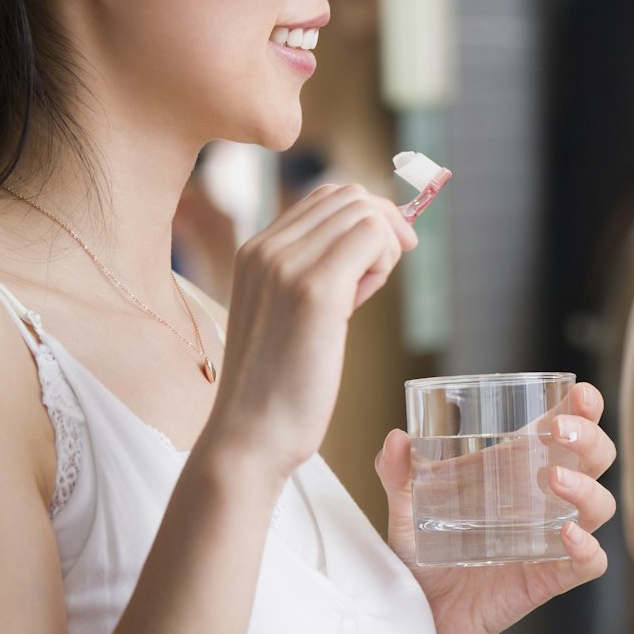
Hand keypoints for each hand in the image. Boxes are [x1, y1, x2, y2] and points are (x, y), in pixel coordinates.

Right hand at [198, 184, 416, 484]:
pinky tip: (363, 302)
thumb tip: (369, 242)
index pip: (325, 197)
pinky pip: (372, 237)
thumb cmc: (277, 386)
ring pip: (364, 211)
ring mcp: (287, 264)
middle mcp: (265, 248)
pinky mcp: (315, 289)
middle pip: (349, 196)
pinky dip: (384, 261)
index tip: (380, 257)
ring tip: (363, 295)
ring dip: (383, 248)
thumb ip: (313, 273)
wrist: (249, 437)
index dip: (365, 218)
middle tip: (378, 278)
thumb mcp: (286, 313)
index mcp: (253, 251)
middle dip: (381, 229)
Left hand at [375, 382, 617, 633]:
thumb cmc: (422, 554)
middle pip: (596, 458)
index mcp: (518, 468)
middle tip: (561, 430)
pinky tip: (567, 535)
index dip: (584, 407)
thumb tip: (396, 439)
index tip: (581, 393)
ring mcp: (552, 539)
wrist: (418, 615)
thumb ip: (397, 474)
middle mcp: (545, 499)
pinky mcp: (549, 577)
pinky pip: (589, 562)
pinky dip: (586, 547)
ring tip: (556, 478)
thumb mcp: (406, 508)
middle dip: (590, 437)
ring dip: (587, 487)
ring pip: (600, 505)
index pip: (567, 426)